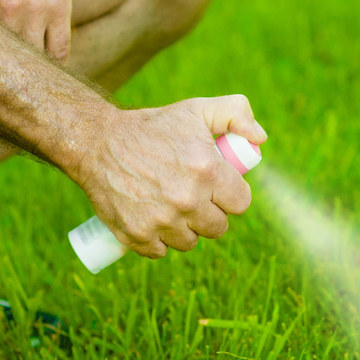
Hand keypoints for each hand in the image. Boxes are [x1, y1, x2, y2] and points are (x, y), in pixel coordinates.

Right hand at [71, 94, 267, 257]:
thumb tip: (260, 139)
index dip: (232, 194)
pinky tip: (153, 219)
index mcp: (207, 170)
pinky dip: (158, 240)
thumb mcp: (196, 109)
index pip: (241, 202)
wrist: (98, 142)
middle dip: (210, 213)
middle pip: (218, 227)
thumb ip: (236, 114)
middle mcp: (187, 199)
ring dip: (185, 229)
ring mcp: (161, 221)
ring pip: (190, 242)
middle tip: (195, 196)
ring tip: (173, 207)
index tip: (219, 187)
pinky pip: (161, 251)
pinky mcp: (137, 236)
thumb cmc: (153, 126)